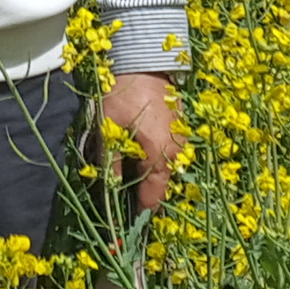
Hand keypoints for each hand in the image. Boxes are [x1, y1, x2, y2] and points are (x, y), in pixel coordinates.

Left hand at [97, 71, 182, 214]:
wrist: (143, 60)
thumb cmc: (122, 95)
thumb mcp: (109, 131)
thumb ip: (112, 164)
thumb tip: (111, 193)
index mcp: (160, 156)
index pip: (153, 197)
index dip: (139, 213)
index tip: (125, 227)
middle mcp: (176, 152)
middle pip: (160, 184)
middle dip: (142, 193)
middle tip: (122, 199)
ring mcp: (180, 138)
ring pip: (164, 168)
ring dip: (148, 174)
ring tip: (128, 172)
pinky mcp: (180, 126)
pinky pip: (168, 151)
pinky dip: (154, 157)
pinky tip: (138, 151)